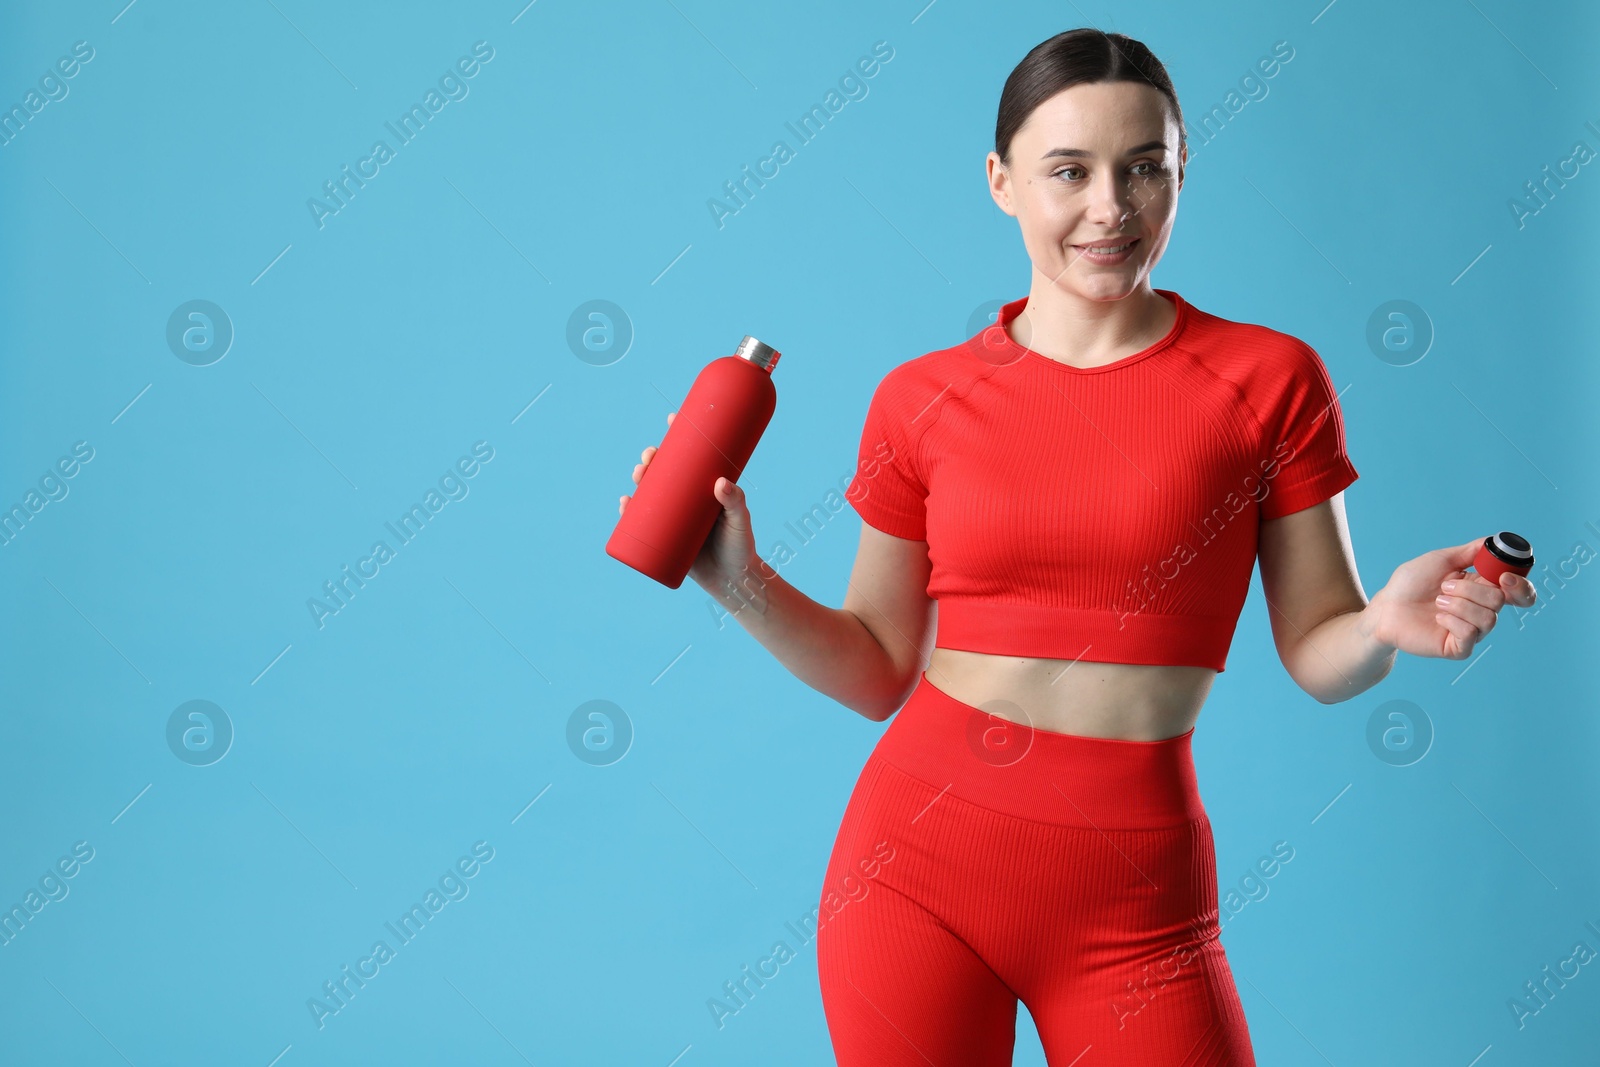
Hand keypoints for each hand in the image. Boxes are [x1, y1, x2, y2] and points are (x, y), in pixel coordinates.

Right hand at [619, 411, 760, 593]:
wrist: (732, 582)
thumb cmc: (740, 547)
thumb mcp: (740, 521)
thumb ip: (735, 502)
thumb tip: (720, 482)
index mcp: (703, 488)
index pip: (690, 456)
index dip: (679, 435)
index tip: (673, 418)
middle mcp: (686, 500)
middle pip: (664, 471)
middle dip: (651, 459)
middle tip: (650, 457)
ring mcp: (672, 518)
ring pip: (650, 493)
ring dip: (639, 480)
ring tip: (638, 477)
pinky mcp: (663, 538)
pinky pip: (641, 523)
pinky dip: (630, 512)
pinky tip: (624, 504)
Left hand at [1366, 536, 1537, 659]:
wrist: (1386, 608)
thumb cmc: (1411, 583)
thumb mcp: (1441, 560)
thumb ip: (1470, 552)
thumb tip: (1494, 541)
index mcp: (1482, 588)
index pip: (1519, 591)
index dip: (1519, 584)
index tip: (1504, 576)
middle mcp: (1482, 610)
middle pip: (1500, 600)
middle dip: (1471, 589)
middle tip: (1445, 586)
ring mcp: (1472, 630)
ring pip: (1488, 617)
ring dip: (1458, 604)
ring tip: (1437, 601)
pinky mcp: (1459, 648)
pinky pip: (1471, 634)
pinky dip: (1452, 621)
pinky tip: (1437, 618)